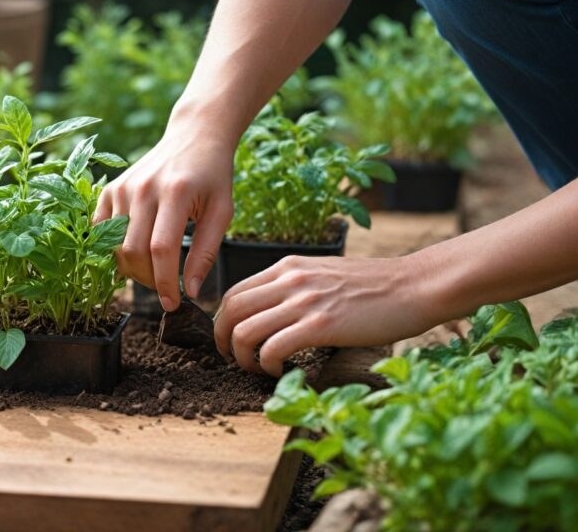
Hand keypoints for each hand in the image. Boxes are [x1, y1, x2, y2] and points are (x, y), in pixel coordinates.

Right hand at [93, 121, 234, 311]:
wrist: (194, 135)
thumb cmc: (213, 175)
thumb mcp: (222, 211)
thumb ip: (206, 252)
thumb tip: (191, 291)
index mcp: (175, 193)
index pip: (161, 249)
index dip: (165, 283)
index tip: (173, 303)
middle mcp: (143, 189)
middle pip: (132, 251)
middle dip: (148, 280)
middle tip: (166, 288)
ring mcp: (123, 187)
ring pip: (114, 245)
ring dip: (131, 269)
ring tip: (153, 271)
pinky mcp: (111, 189)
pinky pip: (101, 231)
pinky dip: (112, 250)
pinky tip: (133, 255)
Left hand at [214, 253, 443, 374]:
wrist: (414, 285)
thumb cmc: (374, 286)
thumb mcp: (324, 273)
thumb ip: (296, 285)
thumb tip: (273, 311)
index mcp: (288, 266)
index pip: (235, 291)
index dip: (223, 320)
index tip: (229, 339)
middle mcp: (290, 279)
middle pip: (231, 310)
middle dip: (222, 340)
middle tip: (233, 358)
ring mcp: (304, 301)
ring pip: (244, 331)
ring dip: (242, 357)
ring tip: (256, 368)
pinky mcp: (321, 325)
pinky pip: (273, 348)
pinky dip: (267, 365)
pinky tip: (280, 371)